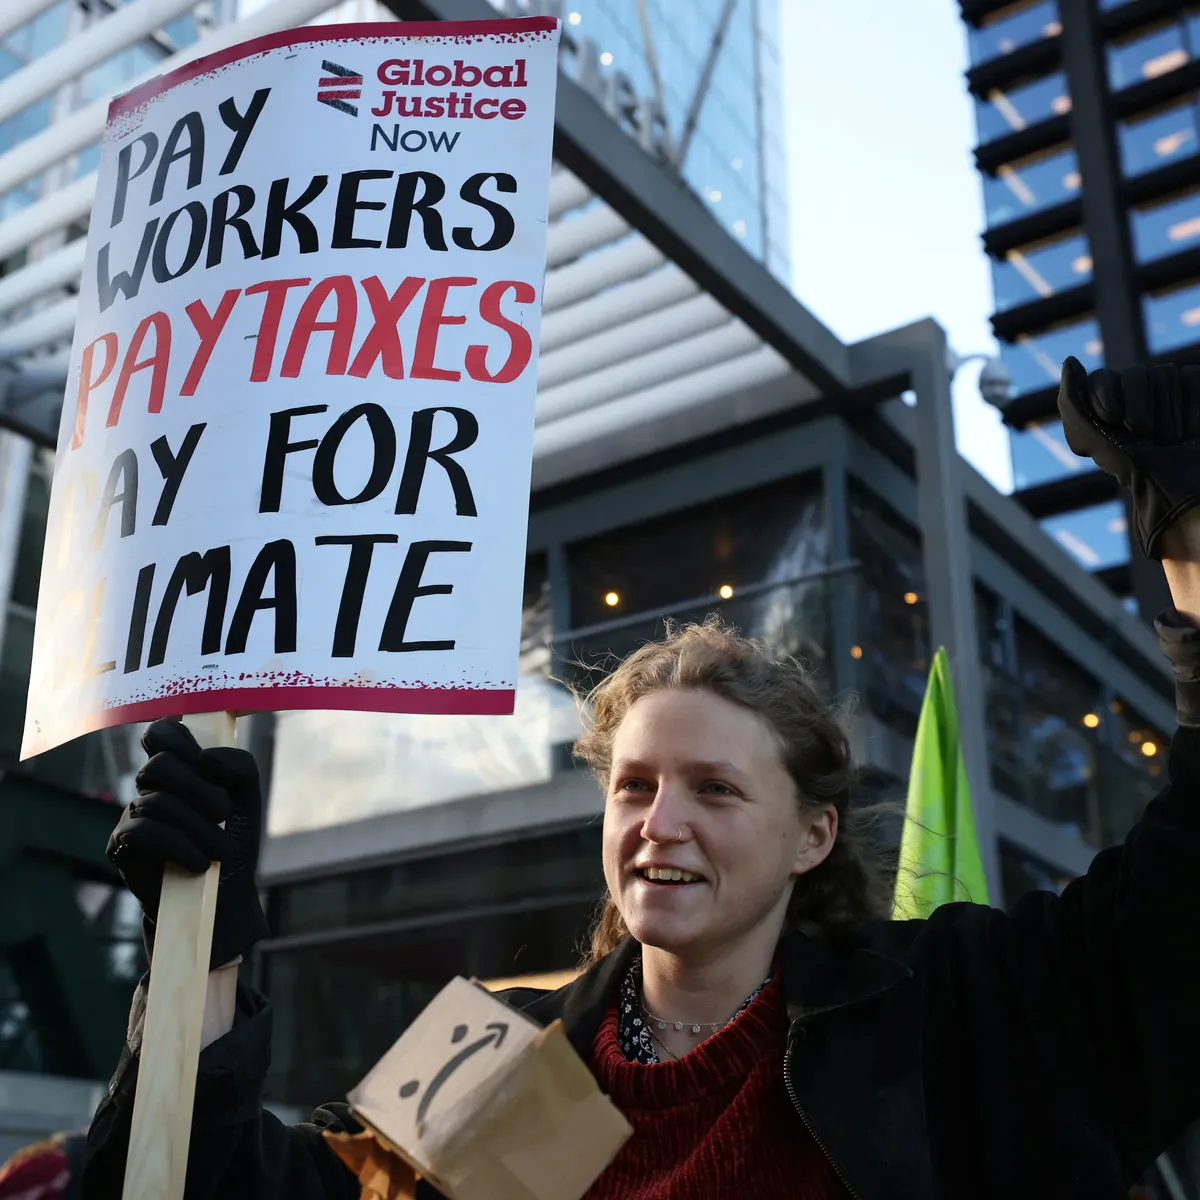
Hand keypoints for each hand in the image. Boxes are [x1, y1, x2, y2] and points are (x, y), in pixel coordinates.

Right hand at [107, 718, 269, 968]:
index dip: (176, 737)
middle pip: (159, 763)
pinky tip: (199, 863)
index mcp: (182, 769)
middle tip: (225, 813)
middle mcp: (152, 787)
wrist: (225, 896)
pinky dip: (178, 845)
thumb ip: (239, 766)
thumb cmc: (233, 839)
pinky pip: (142, 831)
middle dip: (198, 788)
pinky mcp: (121, 845)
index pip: (163, 734)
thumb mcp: (248, 798)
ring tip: (222, 850)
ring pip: (156, 801)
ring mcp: (133, 814)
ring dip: (198, 828)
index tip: (201, 758)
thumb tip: (205, 758)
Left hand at [1057, 357, 1199, 558]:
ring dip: (1165, 415)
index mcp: (1107, 396)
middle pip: (1135, 374)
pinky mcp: (1193, 385)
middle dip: (1138, 412)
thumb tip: (1070, 361)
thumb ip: (1071, 401)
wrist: (1173, 485)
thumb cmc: (1129, 464)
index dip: (1106, 401)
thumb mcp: (1089, 437)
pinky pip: (1190, 378)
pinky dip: (1190, 409)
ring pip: (1164, 374)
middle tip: (1145, 437)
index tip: (1114, 423)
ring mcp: (1167, 385)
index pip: (1101, 377)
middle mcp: (1136, 387)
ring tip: (1167, 439)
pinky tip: (1188, 430)